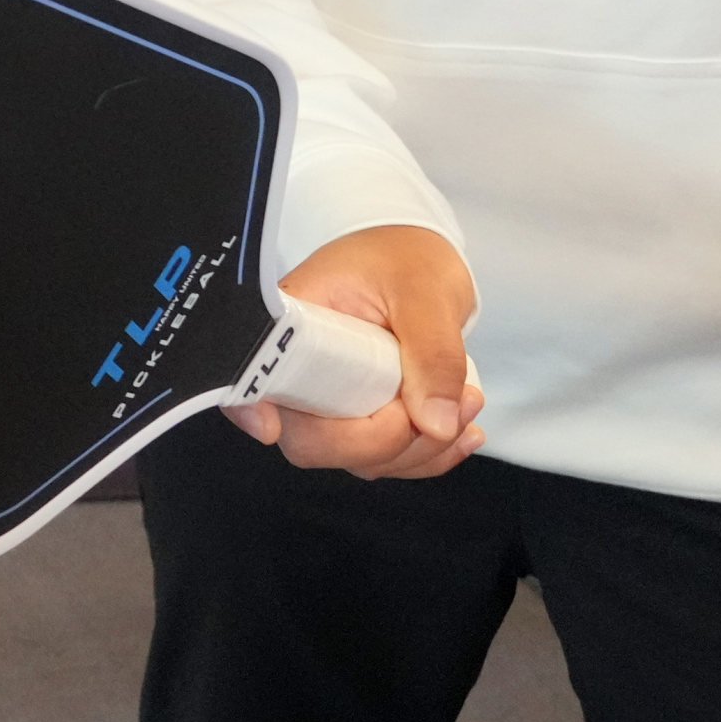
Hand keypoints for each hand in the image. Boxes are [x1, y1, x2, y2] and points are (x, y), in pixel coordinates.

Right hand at [229, 224, 484, 480]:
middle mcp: (301, 370)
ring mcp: (329, 403)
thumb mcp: (425, 292)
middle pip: (313, 440)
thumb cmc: (406, 261)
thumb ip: (433, 353)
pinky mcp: (359, 421)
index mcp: (293, 322)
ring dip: (422, 447)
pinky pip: (386, 460)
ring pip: (358, 459)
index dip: (254, 406)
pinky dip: (431, 455)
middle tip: (446, 400)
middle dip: (386, 438)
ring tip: (466, 397)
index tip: (270, 425)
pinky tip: (461, 428)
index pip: (256, 372)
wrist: (417, 265)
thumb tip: (435, 422)